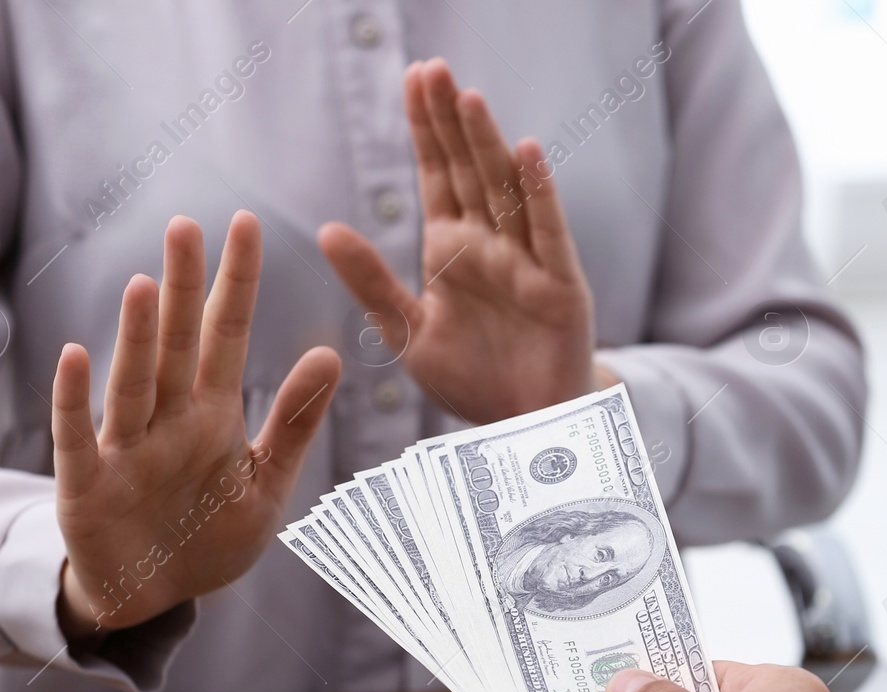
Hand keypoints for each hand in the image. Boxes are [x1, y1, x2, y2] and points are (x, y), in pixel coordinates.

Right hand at [52, 212, 341, 639]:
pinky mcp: (87, 486)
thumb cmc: (207, 537)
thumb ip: (293, 423)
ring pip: (133, 383)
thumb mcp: (265, 485)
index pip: (227, 336)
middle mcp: (167, 421)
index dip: (236, 283)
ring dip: (138, 337)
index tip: (246, 224)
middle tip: (186, 225)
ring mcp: (125, 450)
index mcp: (212, 416)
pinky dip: (74, 400)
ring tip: (147, 286)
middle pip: (178, 344)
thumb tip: (331, 353)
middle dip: (184, 288)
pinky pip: (78, 437)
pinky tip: (74, 356)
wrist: (154, 599)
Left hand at [318, 58, 599, 424]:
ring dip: (487, 145)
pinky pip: (547, 233)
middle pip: (468, 171)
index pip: (437, 176)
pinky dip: (539, 194)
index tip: (413, 78)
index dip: (426, 130)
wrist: (524, 429)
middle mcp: (490, 246)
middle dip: (451, 121)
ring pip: (504, 192)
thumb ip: (371, 281)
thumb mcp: (408, 332)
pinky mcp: (559, 287)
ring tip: (468, 98)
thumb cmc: (472, 379)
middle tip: (433, 68)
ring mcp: (527, 262)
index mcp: (452, 250)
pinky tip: (526, 152)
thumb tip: (327, 228)